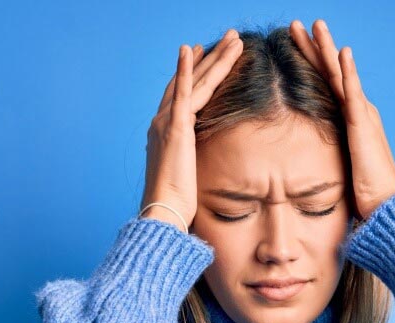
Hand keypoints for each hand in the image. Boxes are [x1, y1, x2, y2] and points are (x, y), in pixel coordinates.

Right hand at [140, 29, 244, 231]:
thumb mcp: (188, 178)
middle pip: (190, 82)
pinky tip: (190, 48)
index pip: (183, 96)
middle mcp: (162, 123)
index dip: (194, 73)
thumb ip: (193, 165)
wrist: (164, 213)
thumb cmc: (176, 205)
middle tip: (227, 39)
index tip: (204, 56)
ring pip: (195, 82)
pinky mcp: (174, 128)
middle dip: (210, 59)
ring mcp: (167, 123)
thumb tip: (202, 171)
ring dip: (214, 58)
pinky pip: (183, 92)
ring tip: (232, 38)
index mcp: (166, 134)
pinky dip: (186, 69)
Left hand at [289, 19, 394, 220]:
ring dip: (328, 48)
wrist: (385, 206)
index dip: (310, 62)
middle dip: (314, 46)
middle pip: (330, 71)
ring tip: (316, 25)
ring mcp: (362, 115)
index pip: (325, 83)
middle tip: (297, 24)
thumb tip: (298, 160)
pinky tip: (342, 53)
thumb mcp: (336, 166)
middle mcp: (357, 111)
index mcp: (349, 119)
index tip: (293, 44)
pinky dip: (348, 72)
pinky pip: (353, 94)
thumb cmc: (362, 193)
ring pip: (340, 74)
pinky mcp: (363, 126)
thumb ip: (323, 155)